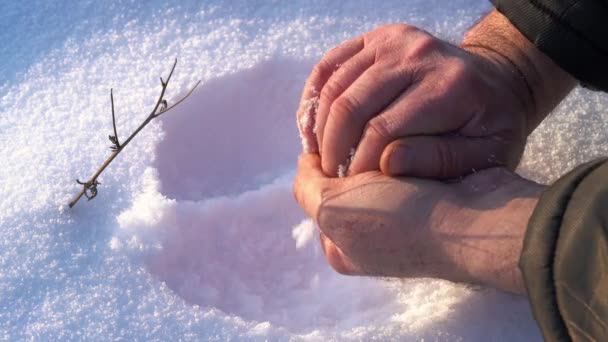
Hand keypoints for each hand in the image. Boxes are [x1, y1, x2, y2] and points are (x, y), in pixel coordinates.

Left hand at [293, 153, 544, 293]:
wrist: (475, 221)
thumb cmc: (399, 220)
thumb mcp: (334, 210)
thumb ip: (307, 188)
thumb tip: (306, 163)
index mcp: (342, 247)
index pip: (315, 194)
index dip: (319, 163)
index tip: (329, 138)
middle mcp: (368, 237)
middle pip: (344, 181)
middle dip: (349, 158)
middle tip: (358, 137)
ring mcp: (400, 218)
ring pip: (373, 169)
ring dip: (375, 152)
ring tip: (385, 138)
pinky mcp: (428, 197)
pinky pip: (403, 164)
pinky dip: (401, 150)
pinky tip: (407, 139)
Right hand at [296, 11, 574, 178]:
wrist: (497, 80)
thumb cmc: (489, 127)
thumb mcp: (485, 154)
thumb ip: (440, 160)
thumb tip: (386, 164)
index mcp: (448, 86)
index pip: (382, 131)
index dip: (359, 167)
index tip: (354, 194)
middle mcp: (417, 54)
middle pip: (350, 107)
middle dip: (332, 151)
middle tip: (330, 181)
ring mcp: (393, 41)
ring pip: (333, 87)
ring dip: (318, 129)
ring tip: (320, 161)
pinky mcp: (376, 38)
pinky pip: (328, 65)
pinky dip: (312, 98)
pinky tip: (310, 128)